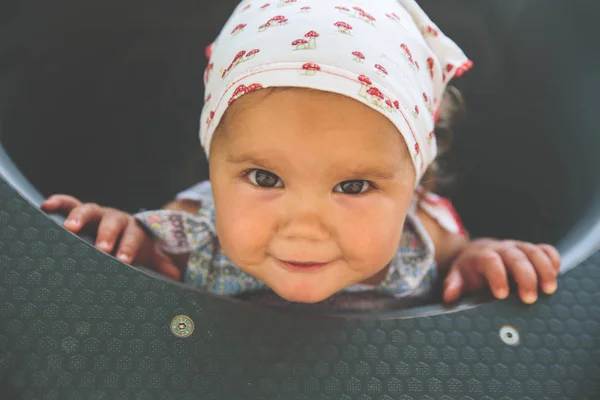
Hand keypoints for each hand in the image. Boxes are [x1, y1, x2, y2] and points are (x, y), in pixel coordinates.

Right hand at [42, 194, 181, 279]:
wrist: (124, 230)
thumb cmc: (134, 246)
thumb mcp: (147, 254)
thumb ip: (160, 263)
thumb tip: (177, 275)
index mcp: (133, 229)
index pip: (132, 237)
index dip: (128, 248)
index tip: (123, 260)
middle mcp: (116, 218)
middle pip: (112, 222)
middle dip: (107, 235)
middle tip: (101, 248)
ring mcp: (98, 213)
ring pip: (89, 209)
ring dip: (80, 217)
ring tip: (69, 228)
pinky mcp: (82, 212)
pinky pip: (70, 202)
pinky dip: (59, 202)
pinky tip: (46, 205)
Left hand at [443, 238, 560, 303]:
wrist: (477, 254)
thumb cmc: (469, 270)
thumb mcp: (458, 276)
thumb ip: (454, 285)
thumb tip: (449, 296)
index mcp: (482, 255)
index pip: (490, 261)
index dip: (497, 276)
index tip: (501, 295)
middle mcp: (502, 249)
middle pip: (516, 257)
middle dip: (525, 276)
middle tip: (530, 298)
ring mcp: (518, 247)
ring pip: (534, 251)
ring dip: (544, 269)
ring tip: (549, 289)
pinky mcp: (531, 250)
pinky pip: (546, 249)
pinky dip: (553, 259)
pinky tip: (557, 274)